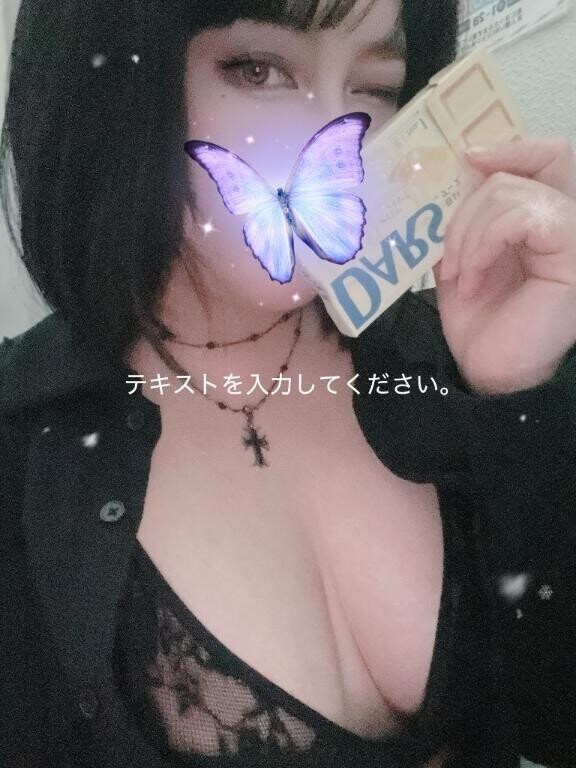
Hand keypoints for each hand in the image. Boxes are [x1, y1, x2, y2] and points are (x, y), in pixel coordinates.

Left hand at [432, 136, 575, 394]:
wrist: (489, 370)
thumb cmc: (480, 323)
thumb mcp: (461, 262)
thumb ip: (463, 222)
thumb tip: (449, 183)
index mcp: (538, 222)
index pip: (547, 158)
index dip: (512, 147)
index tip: (467, 156)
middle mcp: (560, 223)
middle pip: (510, 176)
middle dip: (464, 211)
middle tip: (447, 257)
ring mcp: (569, 235)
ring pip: (508, 193)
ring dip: (467, 235)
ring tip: (459, 276)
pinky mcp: (571, 249)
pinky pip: (520, 217)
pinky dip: (483, 244)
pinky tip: (472, 280)